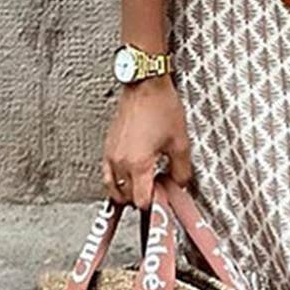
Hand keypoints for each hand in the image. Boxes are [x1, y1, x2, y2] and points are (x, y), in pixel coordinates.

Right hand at [102, 75, 191, 209]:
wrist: (145, 85)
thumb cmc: (161, 108)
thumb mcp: (181, 142)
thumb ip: (182, 170)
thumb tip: (180, 184)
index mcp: (138, 164)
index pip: (141, 201)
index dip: (155, 203)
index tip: (165, 198)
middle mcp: (120, 162)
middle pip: (127, 198)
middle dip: (143, 197)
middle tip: (159, 189)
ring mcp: (111, 154)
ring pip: (114, 188)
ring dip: (128, 191)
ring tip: (145, 183)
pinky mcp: (108, 146)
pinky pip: (107, 174)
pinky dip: (117, 180)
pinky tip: (131, 174)